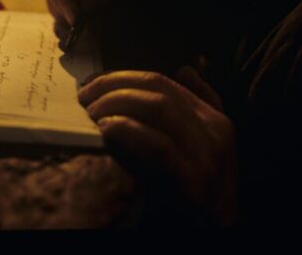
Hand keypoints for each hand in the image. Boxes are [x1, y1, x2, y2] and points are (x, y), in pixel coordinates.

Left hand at [79, 66, 237, 225]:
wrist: (216, 232)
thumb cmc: (199, 190)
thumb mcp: (203, 145)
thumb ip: (197, 107)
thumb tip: (184, 70)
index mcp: (214, 117)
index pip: (164, 82)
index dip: (124, 77)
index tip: (94, 83)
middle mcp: (214, 130)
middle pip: (158, 90)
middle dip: (115, 86)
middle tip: (85, 96)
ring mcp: (207, 154)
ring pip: (158, 109)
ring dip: (118, 104)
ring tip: (92, 112)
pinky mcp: (194, 180)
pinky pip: (157, 145)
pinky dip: (128, 131)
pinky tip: (107, 130)